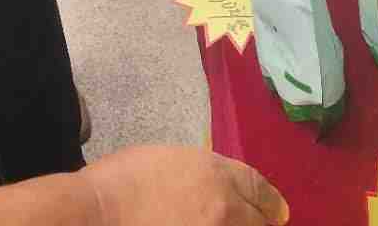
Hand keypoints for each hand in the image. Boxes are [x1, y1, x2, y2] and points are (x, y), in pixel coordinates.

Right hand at [84, 146, 288, 225]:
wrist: (99, 213)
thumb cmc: (127, 178)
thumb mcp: (172, 159)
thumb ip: (204, 174)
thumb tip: (222, 191)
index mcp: (215, 173)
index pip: (258, 187)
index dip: (270, 200)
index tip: (277, 211)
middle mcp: (224, 208)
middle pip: (260, 221)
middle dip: (262, 222)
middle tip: (263, 224)